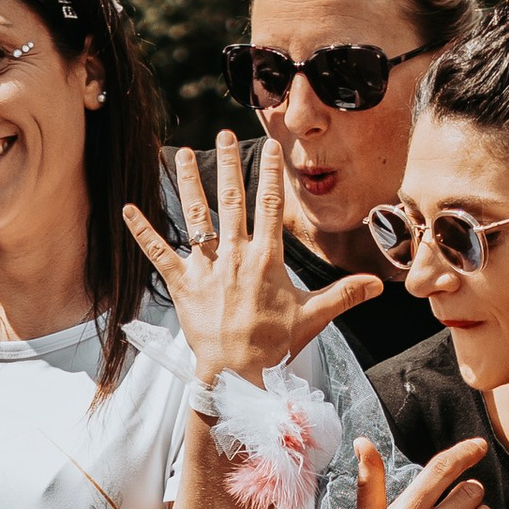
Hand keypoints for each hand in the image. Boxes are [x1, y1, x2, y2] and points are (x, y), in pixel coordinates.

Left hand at [126, 134, 380, 379]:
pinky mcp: (181, 284)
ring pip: (196, 217)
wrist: (236, 373)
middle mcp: (235, 256)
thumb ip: (344, 294)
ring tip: (185, 154)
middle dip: (228, 164)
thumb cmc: (274, 345)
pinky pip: (158, 252)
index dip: (270, 174)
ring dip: (190, 183)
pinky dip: (142, 230)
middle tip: (223, 135)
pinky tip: (128, 208)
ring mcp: (206, 268)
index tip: (269, 148)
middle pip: (232, 200)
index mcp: (266, 259)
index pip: (269, 206)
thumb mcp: (313, 317)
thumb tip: (379, 284)